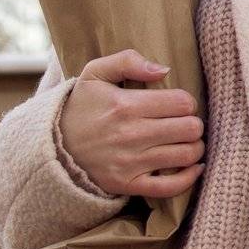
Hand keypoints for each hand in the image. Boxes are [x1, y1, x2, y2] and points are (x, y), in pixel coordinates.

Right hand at [58, 48, 205, 198]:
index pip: (182, 102)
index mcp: (126, 105)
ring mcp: (131, 163)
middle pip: (190, 128)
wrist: (53, 148)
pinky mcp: (129, 185)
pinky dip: (189, 177)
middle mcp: (131, 135)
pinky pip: (171, 187)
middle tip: (185, 123)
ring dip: (194, 147)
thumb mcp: (94, 73)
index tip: (179, 104)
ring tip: (187, 142)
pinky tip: (193, 167)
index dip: (187, 101)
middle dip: (193, 123)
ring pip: (187, 155)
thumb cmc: (80, 107)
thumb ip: (128, 61)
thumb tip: (164, 69)